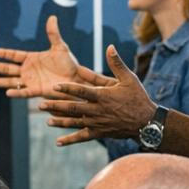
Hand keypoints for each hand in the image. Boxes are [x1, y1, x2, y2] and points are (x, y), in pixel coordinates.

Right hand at [0, 14, 84, 97]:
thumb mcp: (60, 47)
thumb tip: (52, 17)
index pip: (14, 55)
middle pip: (7, 68)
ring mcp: (30, 81)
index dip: (4, 54)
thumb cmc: (69, 63)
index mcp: (31, 58)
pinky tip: (7, 93)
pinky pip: (24, 92)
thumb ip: (53, 34)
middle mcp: (27, 70)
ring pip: (10, 82)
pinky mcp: (36, 91)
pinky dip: (16, 93)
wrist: (77, 79)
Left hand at [38, 46, 155, 145]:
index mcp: (103, 96)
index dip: (67, 88)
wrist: (147, 122)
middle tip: (40, 105)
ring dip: (60, 121)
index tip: (53, 86)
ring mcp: (97, 123)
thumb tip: (110, 46)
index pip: (81, 91)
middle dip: (56, 106)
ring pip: (75, 122)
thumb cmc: (138, 98)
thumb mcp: (129, 79)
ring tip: (46, 120)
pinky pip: (82, 136)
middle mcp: (97, 110)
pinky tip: (58, 142)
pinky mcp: (99, 133)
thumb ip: (116, 63)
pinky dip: (70, 140)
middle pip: (73, 108)